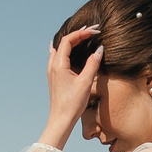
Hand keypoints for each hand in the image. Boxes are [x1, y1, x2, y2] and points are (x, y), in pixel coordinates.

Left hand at [41, 28, 100, 147]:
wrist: (61, 120)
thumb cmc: (72, 103)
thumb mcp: (86, 82)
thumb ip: (92, 64)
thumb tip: (99, 49)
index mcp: (59, 65)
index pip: (68, 40)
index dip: (81, 33)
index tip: (94, 31)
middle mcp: (53, 66)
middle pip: (63, 43)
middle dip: (77, 35)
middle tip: (91, 31)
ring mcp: (52, 71)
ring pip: (59, 49)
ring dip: (71, 41)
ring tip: (82, 37)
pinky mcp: (54, 77)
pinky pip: (57, 57)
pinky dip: (65, 50)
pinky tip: (67, 50)